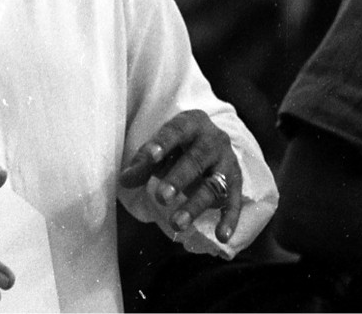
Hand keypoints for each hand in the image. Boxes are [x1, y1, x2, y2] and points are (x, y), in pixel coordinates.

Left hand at [119, 109, 242, 242]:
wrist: (210, 141)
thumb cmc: (178, 145)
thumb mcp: (161, 148)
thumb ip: (144, 162)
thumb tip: (124, 180)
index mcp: (191, 124)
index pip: (175, 131)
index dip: (163, 144)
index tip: (150, 157)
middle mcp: (213, 140)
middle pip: (196, 159)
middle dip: (178, 179)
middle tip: (161, 198)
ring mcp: (227, 161)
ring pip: (214, 184)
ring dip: (196, 206)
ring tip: (176, 224)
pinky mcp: (237, 182)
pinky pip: (234, 201)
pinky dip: (230, 219)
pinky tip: (221, 236)